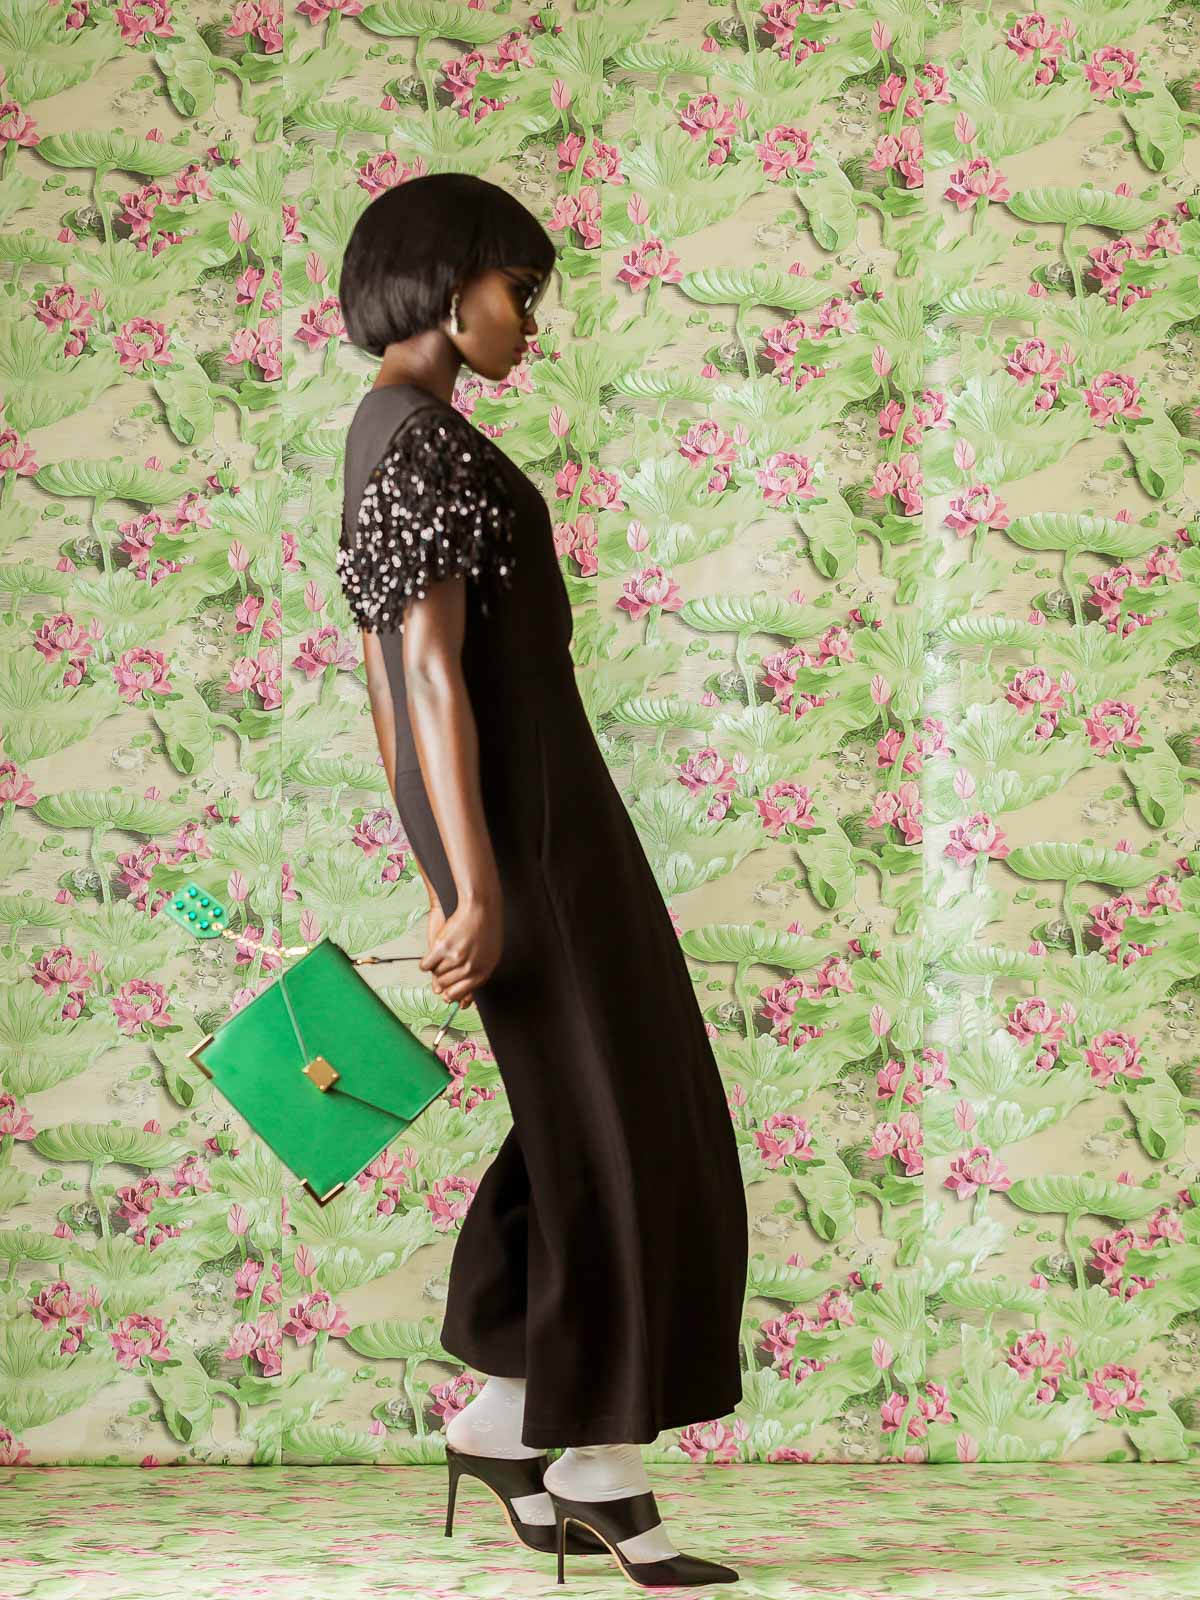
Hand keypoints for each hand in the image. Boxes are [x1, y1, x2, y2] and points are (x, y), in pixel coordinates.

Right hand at [421, 893, 501, 1011]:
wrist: (480, 907)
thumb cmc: (485, 929)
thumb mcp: (489, 955)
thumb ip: (477, 973)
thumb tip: (465, 999)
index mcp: (482, 972)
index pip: (462, 993)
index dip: (452, 995)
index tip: (446, 996)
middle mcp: (470, 968)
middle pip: (446, 986)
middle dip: (441, 982)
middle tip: (441, 974)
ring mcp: (456, 958)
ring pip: (437, 975)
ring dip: (435, 969)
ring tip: (441, 959)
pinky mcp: (443, 948)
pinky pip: (426, 965)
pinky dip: (425, 964)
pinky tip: (429, 959)